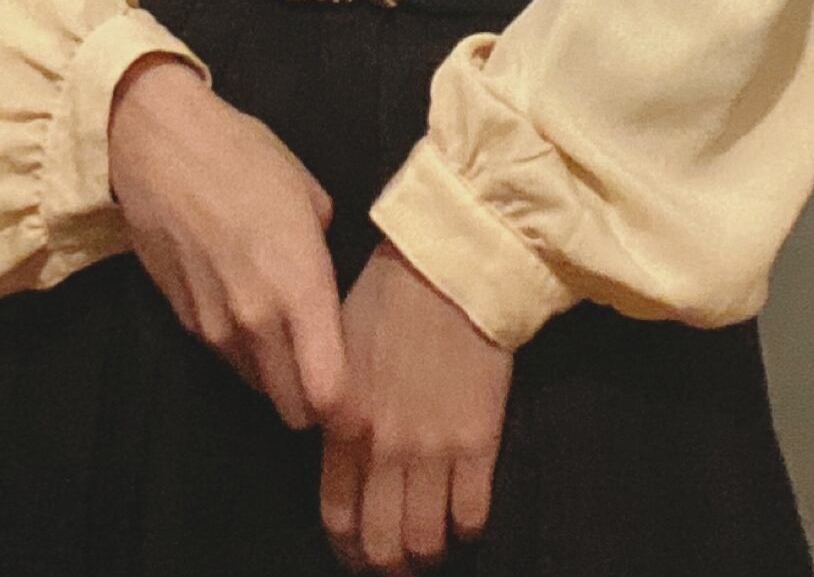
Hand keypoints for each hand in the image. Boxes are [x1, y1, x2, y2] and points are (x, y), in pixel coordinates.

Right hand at [107, 53, 347, 431]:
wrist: (158, 148)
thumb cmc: (243, 157)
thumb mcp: (308, 196)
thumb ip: (322, 251)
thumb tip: (323, 271)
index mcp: (300, 289)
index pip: (328, 392)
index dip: (348, 406)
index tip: (359, 394)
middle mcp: (257, 322)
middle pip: (292, 408)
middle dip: (312, 400)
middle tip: (324, 368)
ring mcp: (216, 327)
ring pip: (257, 385)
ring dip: (275, 374)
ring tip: (285, 334)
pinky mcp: (184, 320)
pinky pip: (226, 356)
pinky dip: (241, 348)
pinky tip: (244, 305)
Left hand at [320, 239, 513, 573]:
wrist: (449, 266)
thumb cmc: (387, 292)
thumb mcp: (338, 347)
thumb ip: (334, 404)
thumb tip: (334, 443)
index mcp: (342, 424)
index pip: (338, 516)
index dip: (347, 547)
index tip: (357, 551)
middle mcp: (383, 448)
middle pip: (381, 543)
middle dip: (387, 564)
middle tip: (396, 562)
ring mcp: (433, 449)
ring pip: (426, 541)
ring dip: (427, 552)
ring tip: (431, 545)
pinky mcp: (478, 441)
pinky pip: (473, 514)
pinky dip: (467, 526)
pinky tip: (464, 515)